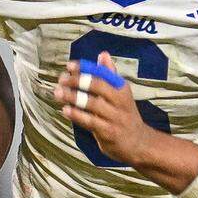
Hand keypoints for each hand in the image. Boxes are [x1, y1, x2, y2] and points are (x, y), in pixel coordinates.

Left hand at [53, 51, 150, 165]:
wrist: (139, 143)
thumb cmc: (124, 115)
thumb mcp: (121, 94)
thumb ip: (110, 75)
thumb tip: (103, 54)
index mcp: (122, 88)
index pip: (102, 73)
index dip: (85, 68)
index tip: (69, 66)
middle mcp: (120, 101)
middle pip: (97, 86)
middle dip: (77, 81)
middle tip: (61, 80)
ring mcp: (115, 117)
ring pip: (91, 104)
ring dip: (73, 97)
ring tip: (58, 92)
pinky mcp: (109, 133)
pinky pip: (90, 121)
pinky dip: (77, 115)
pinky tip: (65, 110)